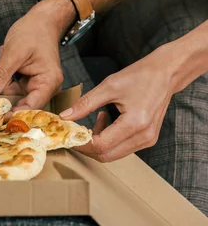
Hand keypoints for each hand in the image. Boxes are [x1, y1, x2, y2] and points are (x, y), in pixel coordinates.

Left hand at [0, 0, 75, 110]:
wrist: (40, 20)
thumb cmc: (33, 32)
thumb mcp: (14, 53)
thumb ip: (0, 74)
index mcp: (49, 82)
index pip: (31, 106)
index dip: (13, 114)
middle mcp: (44, 88)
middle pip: (21, 105)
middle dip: (3, 100)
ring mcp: (34, 85)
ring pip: (12, 97)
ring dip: (2, 83)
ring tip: (4, 56)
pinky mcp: (25, 82)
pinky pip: (10, 88)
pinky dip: (3, 77)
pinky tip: (6, 55)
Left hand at [60, 46, 175, 161]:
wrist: (165, 73)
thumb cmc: (139, 76)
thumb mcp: (108, 87)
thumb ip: (85, 104)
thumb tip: (64, 117)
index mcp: (135, 123)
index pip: (101, 145)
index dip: (81, 142)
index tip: (68, 133)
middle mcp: (144, 136)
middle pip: (107, 155)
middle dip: (86, 146)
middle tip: (75, 130)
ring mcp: (148, 139)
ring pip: (114, 153)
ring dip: (98, 142)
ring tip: (95, 118)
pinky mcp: (148, 138)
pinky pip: (122, 147)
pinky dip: (109, 139)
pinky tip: (105, 120)